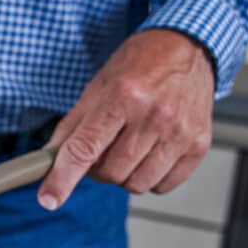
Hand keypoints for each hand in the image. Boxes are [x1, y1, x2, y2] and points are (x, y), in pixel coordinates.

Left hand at [37, 29, 214, 209]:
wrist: (186, 48)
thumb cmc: (139, 64)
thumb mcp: (97, 87)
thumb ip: (72, 127)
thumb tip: (48, 159)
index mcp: (123, 96)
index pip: (85, 149)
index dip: (63, 178)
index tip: (49, 199)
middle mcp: (155, 115)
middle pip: (110, 173)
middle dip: (98, 169)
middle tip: (103, 148)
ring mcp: (180, 132)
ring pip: (137, 185)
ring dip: (124, 175)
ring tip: (128, 147)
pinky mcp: (198, 145)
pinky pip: (163, 185)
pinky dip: (150, 177)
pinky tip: (150, 153)